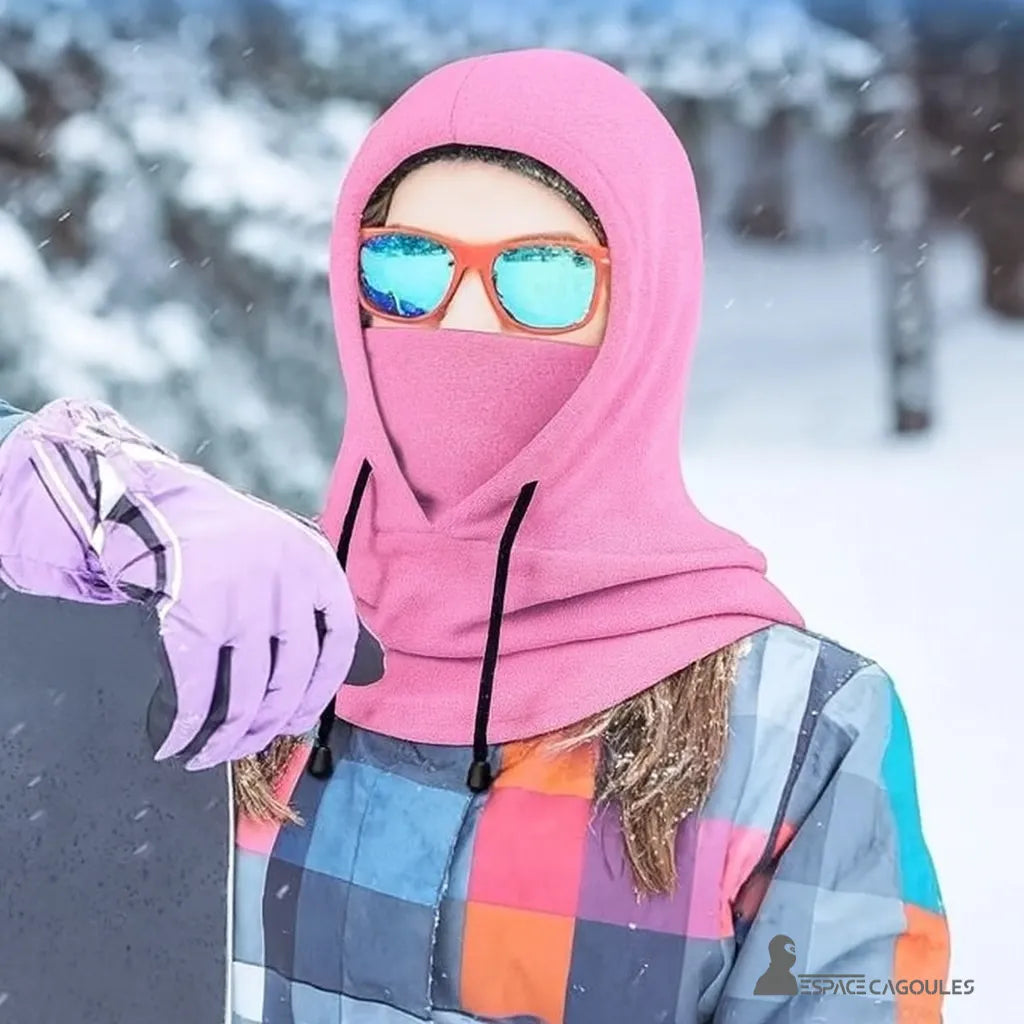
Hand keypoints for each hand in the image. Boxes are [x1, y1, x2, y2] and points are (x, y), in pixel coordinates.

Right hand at [0, 398, 382, 768]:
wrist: (156, 506)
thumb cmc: (223, 537)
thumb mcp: (284, 551)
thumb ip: (306, 600)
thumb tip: (317, 679)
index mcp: (316, 565)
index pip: (339, 642)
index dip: (322, 690)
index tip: (302, 718)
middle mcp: (286, 583)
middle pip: (290, 677)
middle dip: (271, 723)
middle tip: (254, 744)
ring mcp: (241, 600)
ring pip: (243, 695)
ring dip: (228, 738)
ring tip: (212, 754)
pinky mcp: (193, 617)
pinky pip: (193, 692)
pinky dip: (184, 728)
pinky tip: (177, 743)